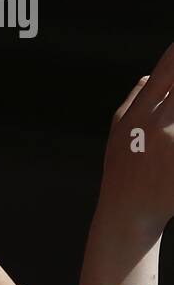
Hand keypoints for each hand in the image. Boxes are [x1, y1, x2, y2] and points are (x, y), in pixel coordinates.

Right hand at [99, 43, 173, 236]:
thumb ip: (133, 103)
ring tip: (173, 131)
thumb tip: (148, 78)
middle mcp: (157, 126)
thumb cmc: (122, 173)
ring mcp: (173, 146)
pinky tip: (172, 152)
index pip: (168, 68)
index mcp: (138, 115)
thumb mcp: (117, 136)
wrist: (126, 217)